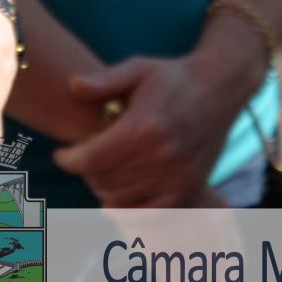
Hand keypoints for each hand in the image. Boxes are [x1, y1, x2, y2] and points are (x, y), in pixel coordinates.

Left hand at [51, 29, 265, 208]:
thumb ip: (104, 80)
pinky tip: (117, 199)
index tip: (61, 155)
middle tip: (83, 159)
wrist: (221, 87)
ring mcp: (177, 175)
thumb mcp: (138, 68)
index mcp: (144, 126)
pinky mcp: (189, 188)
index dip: (69, 160)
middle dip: (86, 172)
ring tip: (100, 172)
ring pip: (123, 198)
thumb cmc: (174, 77)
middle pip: (104, 180)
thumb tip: (73, 86)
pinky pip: (150, 213)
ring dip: (104, 188)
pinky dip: (129, 211)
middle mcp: (161, 155)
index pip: (92, 158)